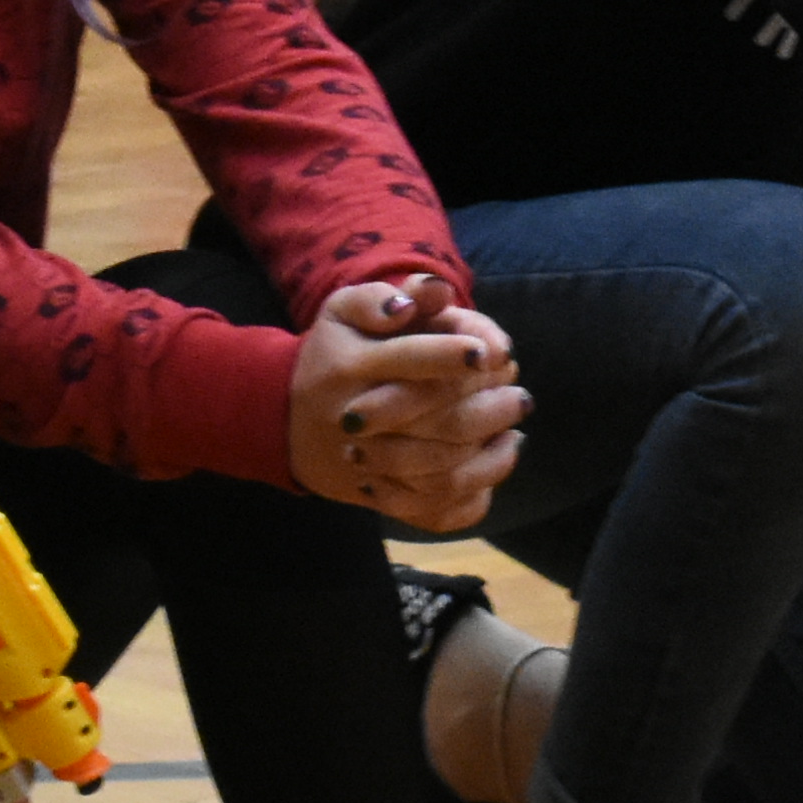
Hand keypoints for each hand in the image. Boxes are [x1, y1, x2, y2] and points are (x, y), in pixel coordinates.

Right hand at [288, 271, 531, 536]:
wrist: (281, 421)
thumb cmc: (329, 355)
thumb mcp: (342, 312)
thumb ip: (385, 297)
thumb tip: (436, 292)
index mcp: (350, 367)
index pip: (408, 360)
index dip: (452, 356)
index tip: (491, 352)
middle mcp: (357, 419)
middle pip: (434, 422)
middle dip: (487, 409)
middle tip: (520, 396)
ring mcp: (366, 466)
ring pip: (438, 472)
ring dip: (488, 455)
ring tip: (516, 430)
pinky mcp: (377, 498)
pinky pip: (431, 510)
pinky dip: (470, 496)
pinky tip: (490, 467)